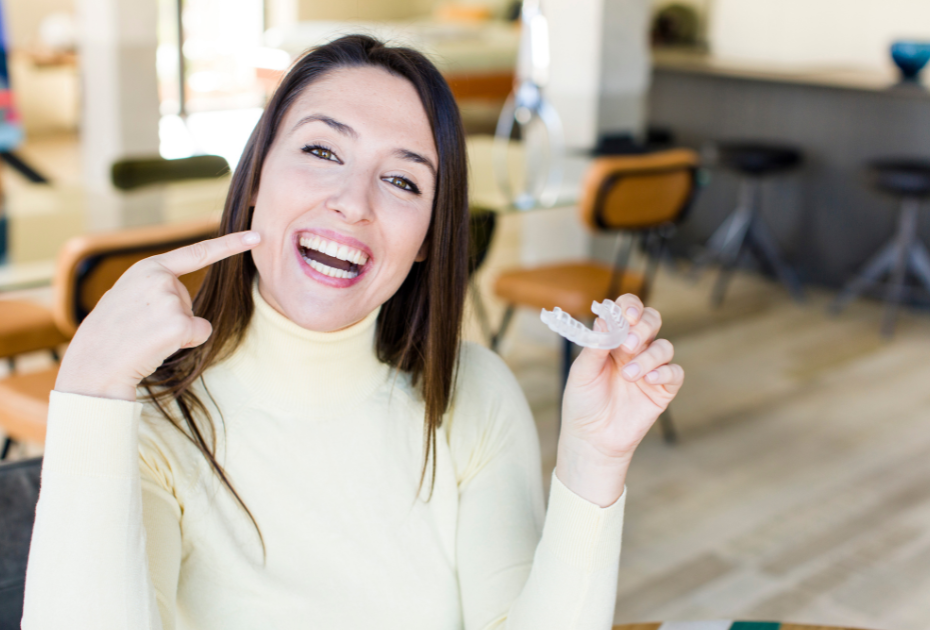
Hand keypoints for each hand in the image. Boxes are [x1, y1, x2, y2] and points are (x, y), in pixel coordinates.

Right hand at [55, 231, 261, 401]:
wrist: (95, 363)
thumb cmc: (111, 331)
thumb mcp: (126, 293)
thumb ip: (153, 284)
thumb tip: (177, 291)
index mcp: (148, 267)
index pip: (197, 252)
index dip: (230, 244)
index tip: (256, 236)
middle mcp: (160, 279)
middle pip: (188, 298)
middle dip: (172, 315)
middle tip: (140, 326)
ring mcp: (170, 301)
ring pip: (194, 318)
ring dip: (176, 331)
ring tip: (144, 335)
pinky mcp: (179, 325)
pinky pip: (200, 333)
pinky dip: (186, 342)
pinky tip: (157, 345)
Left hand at [556, 294, 683, 505]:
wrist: (591, 438)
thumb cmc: (583, 403)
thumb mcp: (582, 371)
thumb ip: (596, 345)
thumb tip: (606, 319)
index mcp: (613, 340)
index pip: (627, 312)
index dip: (630, 307)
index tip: (625, 315)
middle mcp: (634, 350)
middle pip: (652, 321)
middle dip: (644, 326)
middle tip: (629, 344)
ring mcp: (650, 369)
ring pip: (664, 346)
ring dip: (648, 356)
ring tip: (628, 375)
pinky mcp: (662, 390)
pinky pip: (674, 372)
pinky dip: (664, 373)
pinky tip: (648, 381)